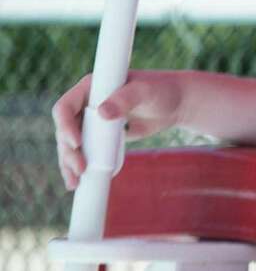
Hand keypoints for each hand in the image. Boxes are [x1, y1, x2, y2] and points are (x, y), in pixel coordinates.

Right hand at [52, 70, 186, 189]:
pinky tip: (78, 182)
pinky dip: (78, 167)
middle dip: (68, 151)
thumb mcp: (144, 92)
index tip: (77, 143)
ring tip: (76, 182)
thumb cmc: (161, 91)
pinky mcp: (100, 137)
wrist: (176, 104)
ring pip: (70, 145)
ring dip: (68, 163)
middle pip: (65, 131)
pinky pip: (83, 153)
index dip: (65, 125)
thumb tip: (101, 112)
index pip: (65, 107)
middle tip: (81, 168)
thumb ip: (125, 99)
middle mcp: (86, 105)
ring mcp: (91, 122)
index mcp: (91, 88)